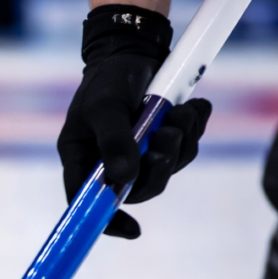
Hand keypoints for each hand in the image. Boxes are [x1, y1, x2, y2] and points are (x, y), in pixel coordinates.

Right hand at [57, 5, 211, 238]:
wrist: (134, 48)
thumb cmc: (108, 79)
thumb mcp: (106, 107)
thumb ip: (115, 142)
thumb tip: (125, 178)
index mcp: (83, 159)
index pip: (88, 201)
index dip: (108, 221)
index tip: (132, 229)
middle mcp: (109, 161)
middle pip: (138, 188)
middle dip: (161, 167)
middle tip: (169, 139)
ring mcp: (138, 152)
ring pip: (168, 168)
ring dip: (182, 142)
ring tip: (180, 111)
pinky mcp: (162, 139)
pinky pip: (186, 148)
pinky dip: (194, 127)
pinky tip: (192, 106)